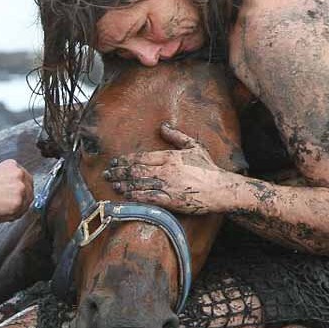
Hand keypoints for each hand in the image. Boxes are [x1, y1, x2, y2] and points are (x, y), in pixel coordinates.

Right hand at [0, 160, 34, 222]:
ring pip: (24, 204)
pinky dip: (8, 217)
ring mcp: (20, 188)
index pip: (25, 179)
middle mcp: (19, 174)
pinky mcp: (18, 202)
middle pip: (29, 191)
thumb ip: (6, 180)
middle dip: (19, 202)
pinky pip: (17, 214)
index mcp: (13, 165)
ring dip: (13, 211)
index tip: (15, 197)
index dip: (20, 191)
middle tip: (9, 209)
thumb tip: (12, 192)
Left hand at [103, 123, 229, 214]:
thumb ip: (176, 136)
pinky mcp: (171, 200)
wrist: (221, 189)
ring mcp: (167, 186)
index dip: (125, 160)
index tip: (114, 162)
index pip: (141, 157)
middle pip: (135, 170)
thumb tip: (163, 126)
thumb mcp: (194, 147)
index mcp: (169, 157)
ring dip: (123, 185)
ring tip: (113, 185)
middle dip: (119, 172)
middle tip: (107, 174)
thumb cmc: (208, 168)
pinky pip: (148, 198)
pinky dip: (135, 197)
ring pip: (139, 184)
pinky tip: (126, 197)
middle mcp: (166, 171)